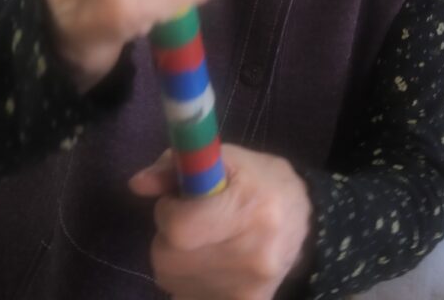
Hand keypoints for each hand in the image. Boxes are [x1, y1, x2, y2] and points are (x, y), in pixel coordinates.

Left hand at [129, 144, 312, 299]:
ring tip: (201, 240)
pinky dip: (188, 281)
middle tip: (190, 220)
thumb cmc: (262, 181)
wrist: (306, 223)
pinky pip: (187, 297)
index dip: (168, 212)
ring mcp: (248, 288)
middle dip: (167, 236)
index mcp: (249, 207)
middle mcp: (252, 254)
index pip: (179, 228)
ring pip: (171, 280)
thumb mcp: (227, 158)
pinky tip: (207, 263)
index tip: (179, 200)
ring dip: (175, 258)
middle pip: (169, 258)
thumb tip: (137, 184)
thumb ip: (177, 165)